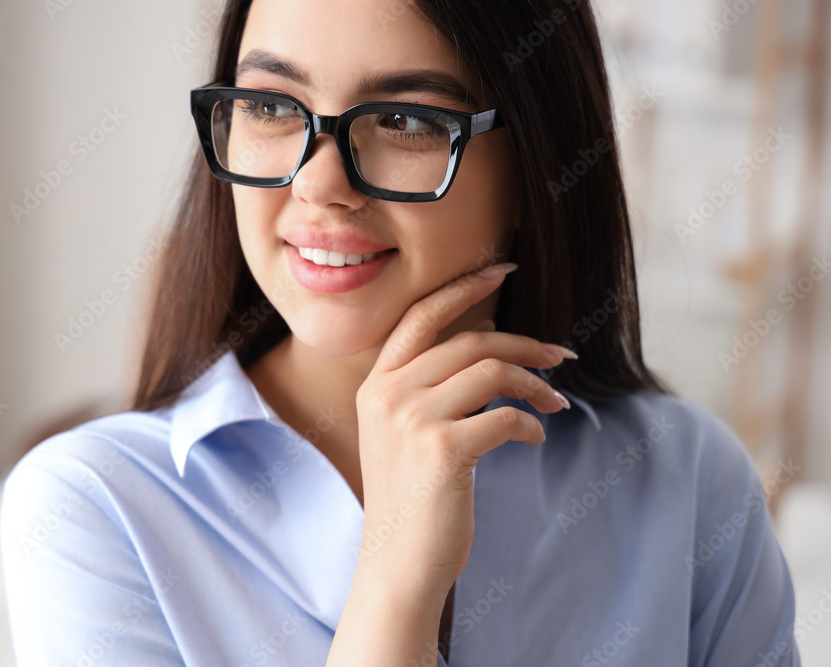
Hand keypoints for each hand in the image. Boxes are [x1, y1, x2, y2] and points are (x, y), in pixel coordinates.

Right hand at [354, 262, 574, 598]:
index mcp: (376, 385)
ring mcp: (411, 419)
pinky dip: (529, 423)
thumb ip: (429, 387)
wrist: (398, 563)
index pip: (421, 315)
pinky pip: (504, 416)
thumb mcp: (404, 433)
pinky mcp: (442, 449)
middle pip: (469, 340)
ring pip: (490, 370)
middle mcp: (388, 394)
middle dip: (523, 343)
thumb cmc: (411, 499)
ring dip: (533, 382)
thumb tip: (484, 337)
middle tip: (561, 353)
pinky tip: (534, 436)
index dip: (464, 287)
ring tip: (555, 402)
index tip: (503, 270)